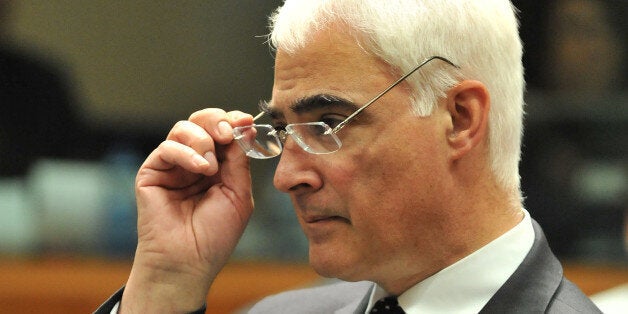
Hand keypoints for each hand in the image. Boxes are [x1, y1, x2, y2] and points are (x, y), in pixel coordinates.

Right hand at [121, 108, 254, 312]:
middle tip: (228, 133)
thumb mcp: (238, 194)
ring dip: (203, 140)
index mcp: (217, 165)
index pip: (224, 131)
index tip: (247, 121)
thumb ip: (239, 161)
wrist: (189, 262)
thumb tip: (244, 128)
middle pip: (202, 121)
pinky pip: (167, 147)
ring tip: (210, 167)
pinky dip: (186, 153)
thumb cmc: (214, 236)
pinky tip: (200, 168)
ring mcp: (172, 165)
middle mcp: (194, 161)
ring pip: (184, 128)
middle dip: (218, 121)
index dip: (234, 121)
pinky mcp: (152, 172)